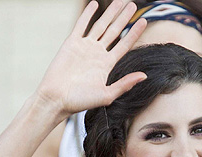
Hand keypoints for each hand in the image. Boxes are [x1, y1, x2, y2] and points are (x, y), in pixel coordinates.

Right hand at [35, 0, 147, 118]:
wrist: (57, 99)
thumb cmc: (80, 101)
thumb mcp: (107, 95)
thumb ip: (125, 84)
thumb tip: (144, 76)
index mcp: (107, 65)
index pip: (124, 45)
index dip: (134, 33)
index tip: (143, 21)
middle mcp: (97, 54)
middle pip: (114, 31)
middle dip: (124, 18)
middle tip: (133, 5)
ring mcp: (85, 47)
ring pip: (100, 25)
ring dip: (109, 13)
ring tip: (120, 1)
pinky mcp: (71, 43)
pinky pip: (81, 25)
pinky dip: (88, 14)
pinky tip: (95, 4)